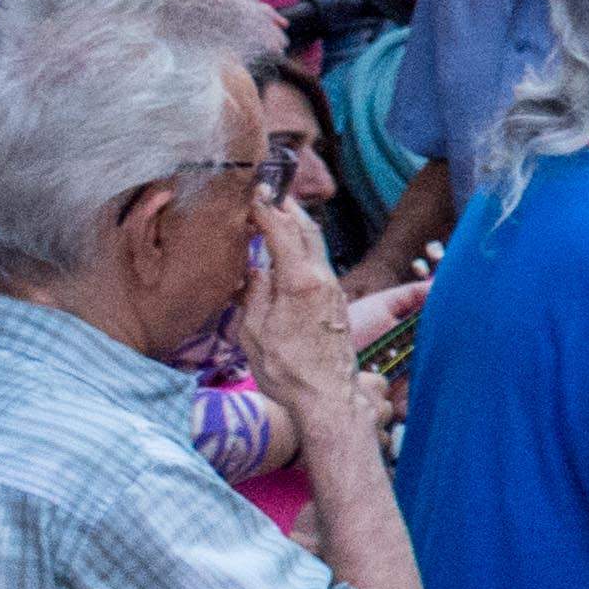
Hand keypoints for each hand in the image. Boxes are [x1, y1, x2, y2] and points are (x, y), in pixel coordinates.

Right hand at [236, 198, 387, 455]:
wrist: (327, 397)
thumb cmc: (286, 370)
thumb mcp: (253, 333)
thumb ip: (253, 294)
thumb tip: (254, 268)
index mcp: (300, 282)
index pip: (283, 232)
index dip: (267, 209)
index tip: (255, 192)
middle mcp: (322, 279)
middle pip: (307, 230)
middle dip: (288, 208)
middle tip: (269, 191)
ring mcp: (333, 290)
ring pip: (316, 246)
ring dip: (298, 226)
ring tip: (279, 213)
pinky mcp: (335, 302)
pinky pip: (319, 263)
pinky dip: (304, 247)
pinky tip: (291, 251)